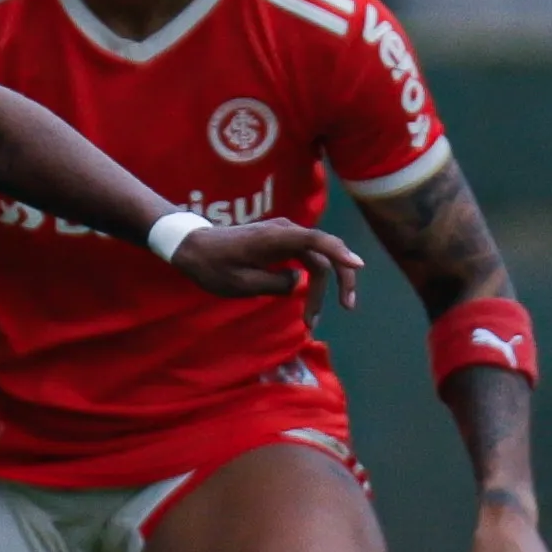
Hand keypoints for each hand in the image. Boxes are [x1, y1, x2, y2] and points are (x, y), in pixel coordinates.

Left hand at [171, 218, 362, 307]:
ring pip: (317, 259)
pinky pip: (306, 259)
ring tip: (311, 320)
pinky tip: (309, 303)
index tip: (358, 266)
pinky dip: (311, 281)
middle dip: (338, 280)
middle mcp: (285, 231)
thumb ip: (275, 283)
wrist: (193, 247)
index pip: (316, 240)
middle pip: (324, 252)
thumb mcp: (241, 284)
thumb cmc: (213, 266)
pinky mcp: (281, 243)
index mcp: (275, 238)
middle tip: (346, 307)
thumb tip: (299, 282)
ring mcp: (284, 235)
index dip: (339, 252)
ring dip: (320, 288)